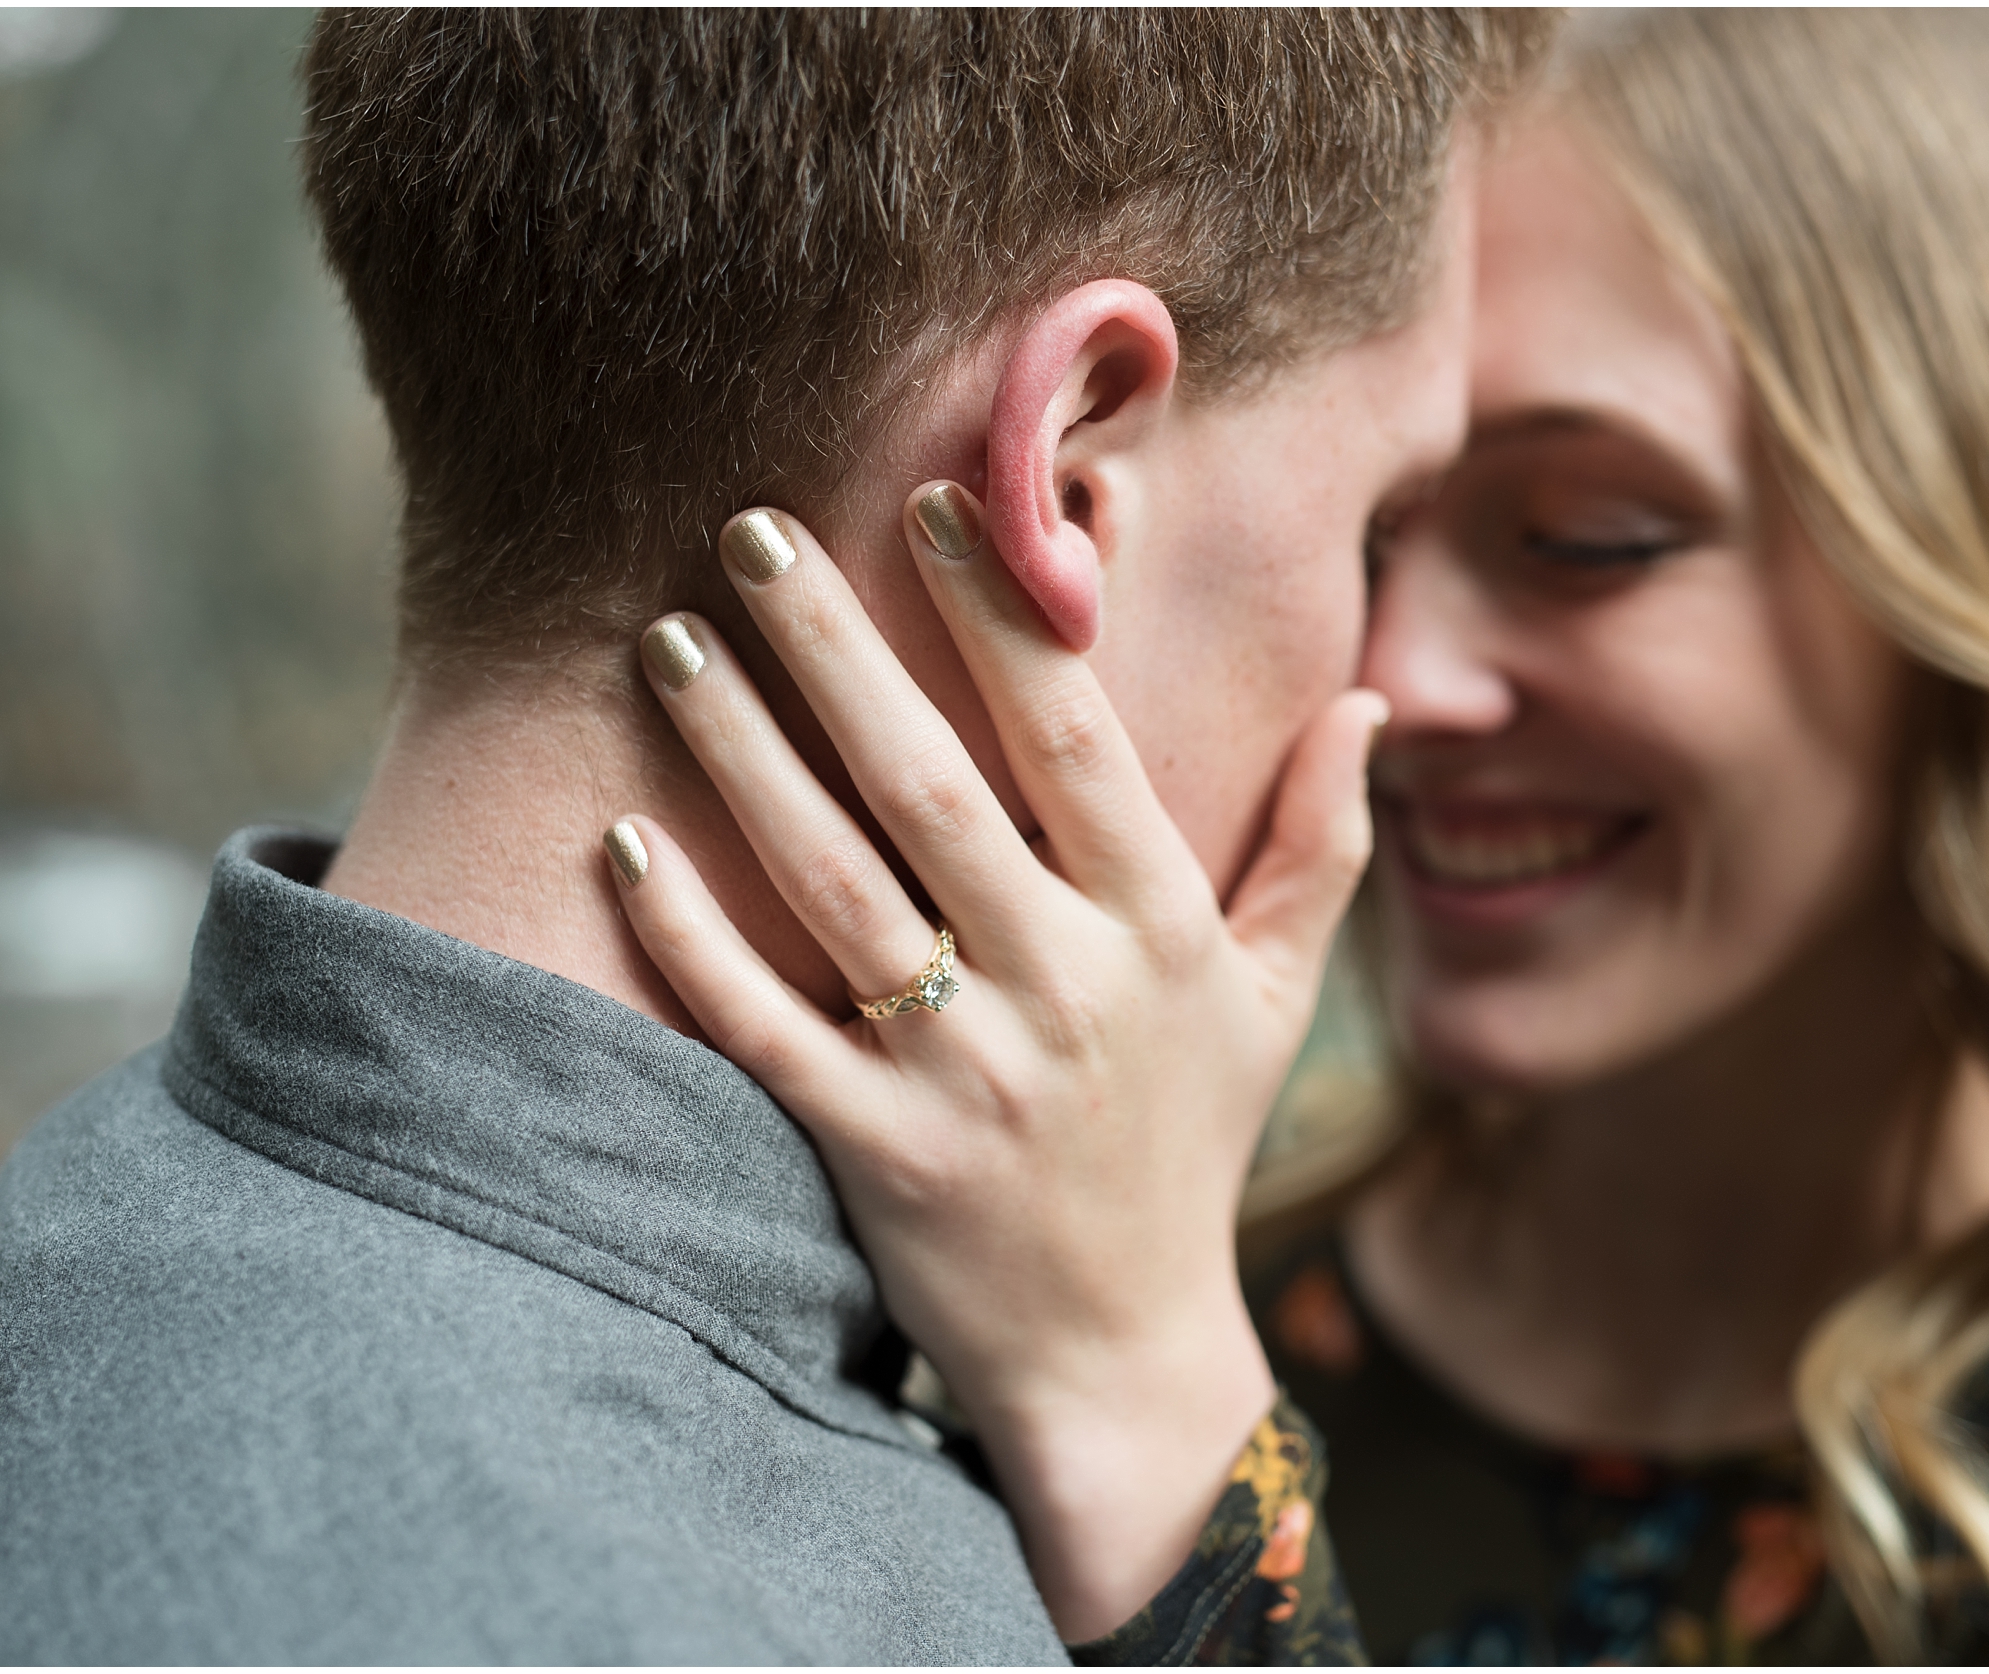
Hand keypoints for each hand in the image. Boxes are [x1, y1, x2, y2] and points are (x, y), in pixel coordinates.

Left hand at [605, 485, 1383, 1639]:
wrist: (1124, 1357)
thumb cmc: (1190, 1148)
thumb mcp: (1276, 998)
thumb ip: (1320, 847)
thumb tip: (1365, 703)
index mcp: (1158, 933)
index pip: (1075, 741)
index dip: (1003, 617)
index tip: (934, 504)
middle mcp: (1066, 990)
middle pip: (932, 790)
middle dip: (836, 650)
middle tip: (748, 528)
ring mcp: (966, 1077)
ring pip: (836, 889)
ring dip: (746, 759)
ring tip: (670, 645)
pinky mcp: (876, 1153)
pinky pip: (767, 1028)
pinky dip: (693, 939)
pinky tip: (623, 843)